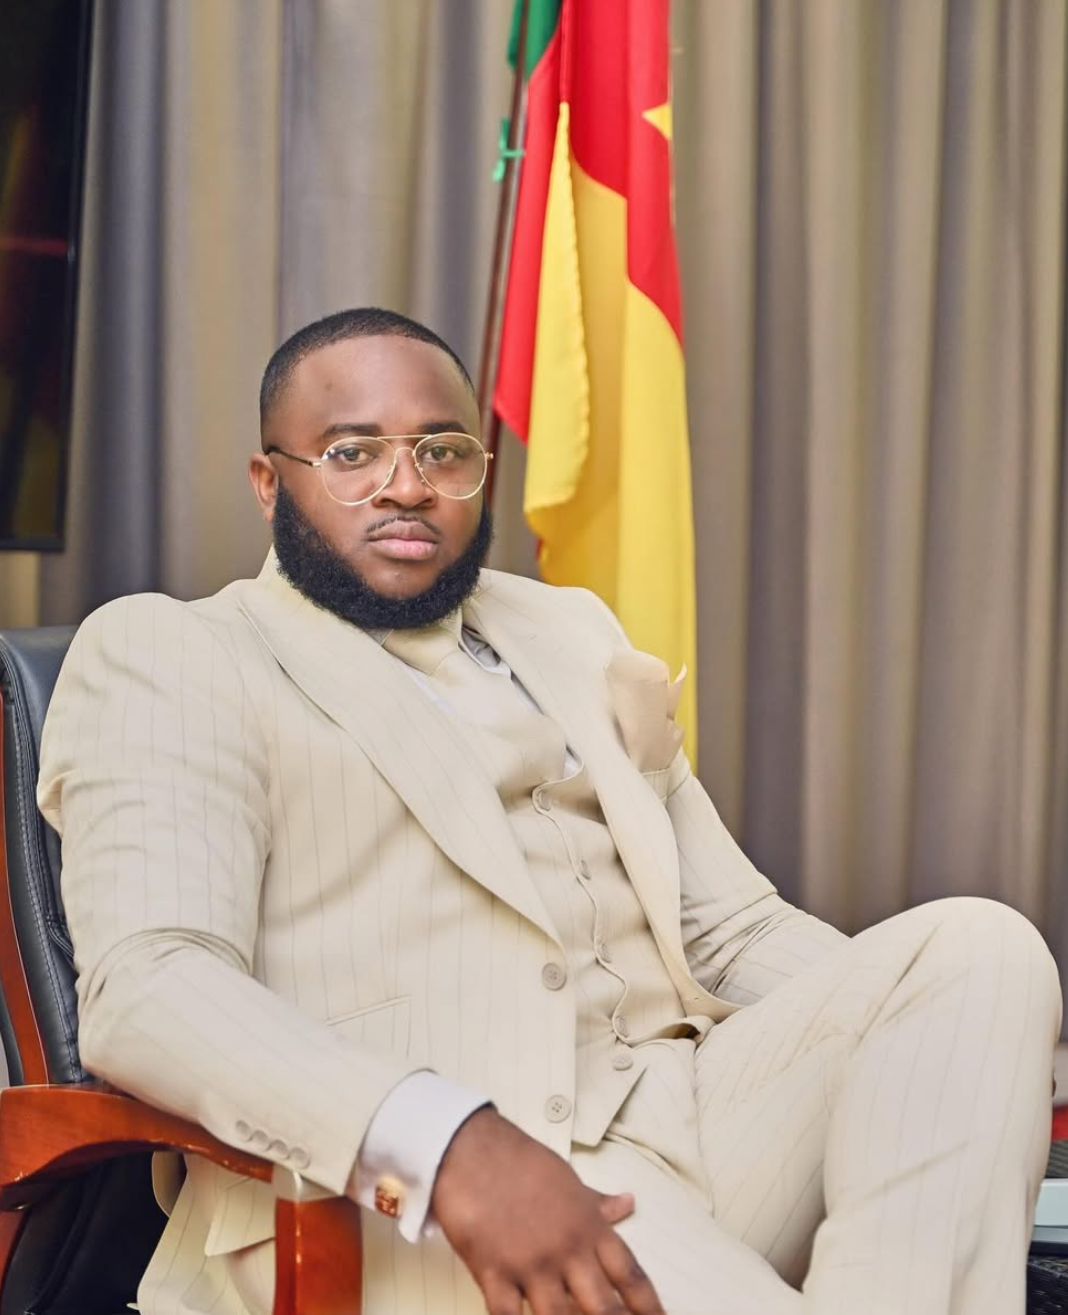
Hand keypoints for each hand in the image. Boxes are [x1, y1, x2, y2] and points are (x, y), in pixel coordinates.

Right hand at [431, 1106, 664, 1314]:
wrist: (473, 1150)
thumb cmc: (521, 1162)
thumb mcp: (568, 1180)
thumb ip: (596, 1203)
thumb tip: (627, 1204)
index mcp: (589, 1226)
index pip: (630, 1275)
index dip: (649, 1307)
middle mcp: (566, 1250)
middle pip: (604, 1307)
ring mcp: (531, 1264)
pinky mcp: (494, 1272)